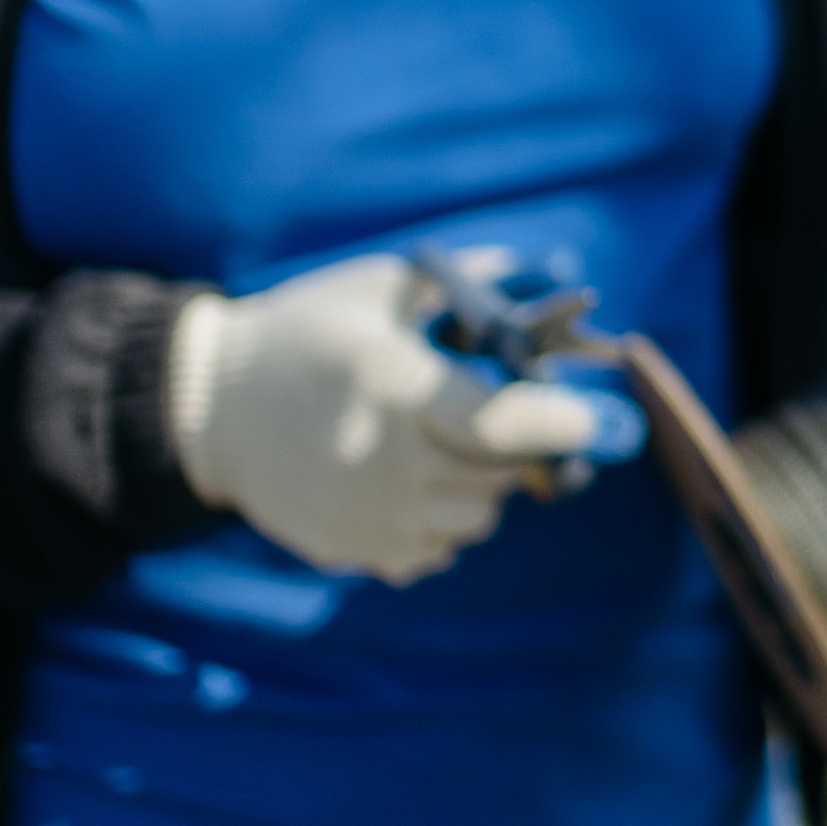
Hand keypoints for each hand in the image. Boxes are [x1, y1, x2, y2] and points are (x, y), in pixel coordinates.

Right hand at [163, 253, 620, 585]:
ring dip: (482, 480)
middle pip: (504, 471)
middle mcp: (382, 460)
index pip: (505, 423)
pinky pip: (440, 548)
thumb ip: (476, 282)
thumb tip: (561, 273)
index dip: (572, 425)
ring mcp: (366, 516)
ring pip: (480, 515)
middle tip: (488, 407)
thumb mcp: (384, 288)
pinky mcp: (354, 552)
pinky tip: (405, 476)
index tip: (620, 424)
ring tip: (435, 438)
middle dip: (519, 441)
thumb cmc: (305, 333)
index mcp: (392, 386)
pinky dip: (444, 517)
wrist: (207, 410)